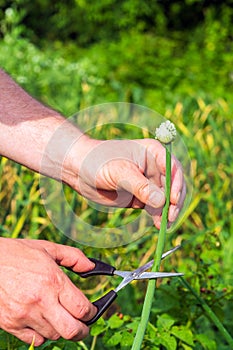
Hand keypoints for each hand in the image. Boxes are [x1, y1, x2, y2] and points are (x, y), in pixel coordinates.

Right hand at [0, 238, 96, 345]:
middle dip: (82, 330)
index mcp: (53, 281)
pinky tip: (41, 320)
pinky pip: (34, 341)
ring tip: (59, 316)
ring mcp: (25, 315)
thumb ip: (74, 257)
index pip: (82, 308)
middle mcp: (41, 300)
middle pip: (72, 330)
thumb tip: (91, 267)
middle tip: (84, 325)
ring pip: (54, 336)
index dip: (92, 312)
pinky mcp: (11, 324)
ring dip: (61, 329)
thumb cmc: (18, 253)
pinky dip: (42, 334)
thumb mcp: (48, 248)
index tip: (92, 310)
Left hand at [67, 138, 185, 228]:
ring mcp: (148, 183)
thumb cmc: (98, 161)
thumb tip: (162, 201)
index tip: (173, 199)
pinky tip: (158, 224)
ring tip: (165, 225)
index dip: (176, 183)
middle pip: (173, 185)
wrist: (79, 170)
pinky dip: (158, 216)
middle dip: (175, 201)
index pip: (173, 167)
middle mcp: (154, 167)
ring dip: (168, 212)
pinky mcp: (141, 197)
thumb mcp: (119, 172)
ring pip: (166, 199)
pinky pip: (155, 208)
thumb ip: (140, 186)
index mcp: (152, 152)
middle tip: (171, 216)